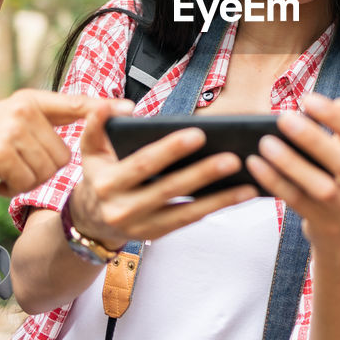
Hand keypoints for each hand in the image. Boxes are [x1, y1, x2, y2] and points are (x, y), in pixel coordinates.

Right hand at [0, 89, 113, 199]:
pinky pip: (28, 181)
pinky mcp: (1, 152)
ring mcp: (12, 129)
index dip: (104, 108)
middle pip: (64, 153)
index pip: (75, 104)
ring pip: (48, 170)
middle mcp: (23, 110)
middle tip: (12, 165)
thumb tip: (76, 135)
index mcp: (28, 101)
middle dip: (42, 169)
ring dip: (26, 180)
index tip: (131, 108)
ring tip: (1, 170)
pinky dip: (13, 189)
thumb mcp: (6, 127)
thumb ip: (39, 126)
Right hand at [67, 102, 257, 248]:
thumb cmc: (99, 172)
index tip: (200, 133)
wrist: (90, 219)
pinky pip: (189, 220)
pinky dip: (216, 207)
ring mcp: (140, 226)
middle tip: (233, 158)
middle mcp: (122, 208)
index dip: (171, 149)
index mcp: (107, 181)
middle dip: (202, 173)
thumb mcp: (90, 148)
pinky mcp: (156, 235)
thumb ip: (97, 122)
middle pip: (168, 189)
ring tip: (249, 183)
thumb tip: (121, 104)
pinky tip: (241, 194)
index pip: (143, 163)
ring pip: (185, 211)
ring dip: (220, 197)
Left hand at [244, 93, 339, 245]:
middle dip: (313, 139)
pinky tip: (257, 165)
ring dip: (292, 163)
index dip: (335, 117)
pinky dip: (276, 182)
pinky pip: (298, 202)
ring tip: (265, 143)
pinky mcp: (327, 226)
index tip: (307, 99)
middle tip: (284, 118)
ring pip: (322, 187)